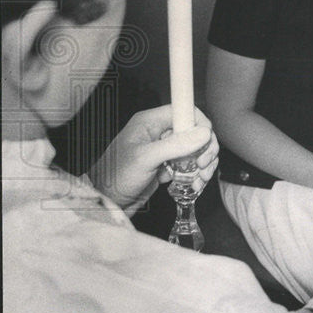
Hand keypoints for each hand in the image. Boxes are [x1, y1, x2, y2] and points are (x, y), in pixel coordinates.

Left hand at [89, 105, 218, 215]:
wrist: (106, 202)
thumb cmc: (116, 177)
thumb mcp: (145, 159)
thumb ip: (175, 145)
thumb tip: (204, 133)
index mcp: (151, 122)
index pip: (184, 110)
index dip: (199, 123)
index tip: (205, 140)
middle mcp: (159, 132)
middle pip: (195, 131)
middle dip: (204, 148)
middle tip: (203, 164)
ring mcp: (165, 149)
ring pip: (196, 149)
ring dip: (204, 164)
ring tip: (200, 178)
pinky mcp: (168, 165)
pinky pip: (191, 164)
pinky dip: (197, 174)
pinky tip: (195, 184)